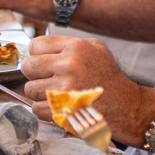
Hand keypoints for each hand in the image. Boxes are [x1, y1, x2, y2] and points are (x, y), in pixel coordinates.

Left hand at [21, 36, 154, 134]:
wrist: (126, 107)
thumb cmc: (108, 79)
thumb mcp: (96, 49)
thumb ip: (67, 44)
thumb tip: (37, 48)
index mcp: (76, 47)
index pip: (35, 45)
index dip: (38, 55)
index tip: (45, 63)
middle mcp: (70, 65)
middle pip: (28, 66)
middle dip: (35, 74)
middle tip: (49, 79)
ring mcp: (65, 89)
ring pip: (29, 89)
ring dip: (40, 94)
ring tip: (58, 94)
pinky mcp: (62, 110)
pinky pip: (36, 108)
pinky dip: (45, 110)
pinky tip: (60, 106)